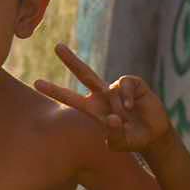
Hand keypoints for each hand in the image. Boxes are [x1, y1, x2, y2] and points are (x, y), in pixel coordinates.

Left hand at [34, 43, 172, 151]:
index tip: (35, 83)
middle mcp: (102, 95)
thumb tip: (112, 118)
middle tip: (57, 46)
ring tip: (126, 116)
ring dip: (117, 102)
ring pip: (111, 84)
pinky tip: (132, 107)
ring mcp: (117, 88)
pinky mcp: (133, 83)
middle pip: (84, 73)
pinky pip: (125, 85)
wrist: (153, 134)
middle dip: (71, 60)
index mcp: (93, 109)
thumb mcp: (121, 142)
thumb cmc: (132, 138)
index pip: (70, 98)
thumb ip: (114, 134)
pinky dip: (128, 97)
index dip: (54, 90)